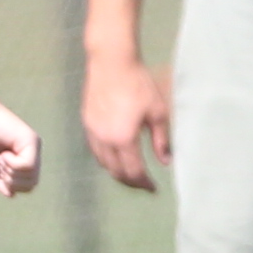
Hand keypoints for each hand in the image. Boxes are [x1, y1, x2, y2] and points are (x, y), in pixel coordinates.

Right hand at [0, 101, 39, 197]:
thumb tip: (11, 195)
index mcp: (25, 159)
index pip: (27, 186)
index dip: (11, 185)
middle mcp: (33, 153)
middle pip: (31, 184)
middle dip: (11, 180)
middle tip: (0, 163)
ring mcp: (34, 147)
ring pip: (30, 177)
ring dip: (10, 171)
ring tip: (1, 157)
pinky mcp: (30, 141)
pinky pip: (26, 165)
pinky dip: (12, 164)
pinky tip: (4, 154)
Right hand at [80, 54, 169, 192]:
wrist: (111, 63)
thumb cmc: (138, 85)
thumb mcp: (157, 112)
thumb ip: (161, 140)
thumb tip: (165, 162)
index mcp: (123, 138)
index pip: (133, 171)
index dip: (144, 183)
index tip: (154, 188)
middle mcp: (104, 139)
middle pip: (115, 171)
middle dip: (130, 181)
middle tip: (143, 185)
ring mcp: (92, 131)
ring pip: (102, 162)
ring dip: (116, 172)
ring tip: (130, 174)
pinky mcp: (87, 123)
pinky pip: (95, 150)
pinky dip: (106, 160)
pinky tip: (115, 157)